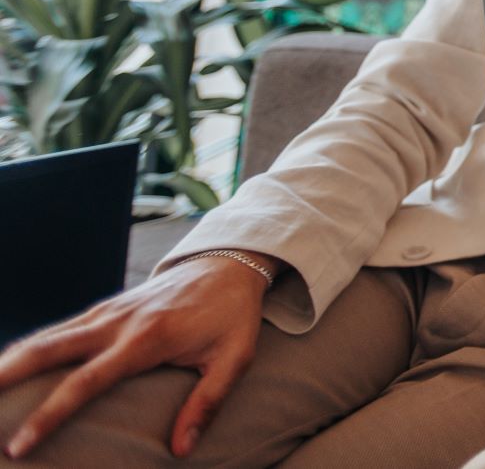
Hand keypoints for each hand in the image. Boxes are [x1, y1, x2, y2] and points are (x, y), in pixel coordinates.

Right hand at [0, 253, 275, 458]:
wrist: (229, 263)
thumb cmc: (232, 314)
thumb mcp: (234, 358)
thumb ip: (207, 403)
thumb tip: (181, 449)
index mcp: (145, 339)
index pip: (86, 382)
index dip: (49, 415)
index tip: (19, 446)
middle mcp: (116, 322)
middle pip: (48, 350)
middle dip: (6, 376)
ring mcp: (106, 312)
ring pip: (46, 336)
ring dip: (10, 361)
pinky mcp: (104, 308)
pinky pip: (59, 329)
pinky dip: (30, 347)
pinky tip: (8, 366)